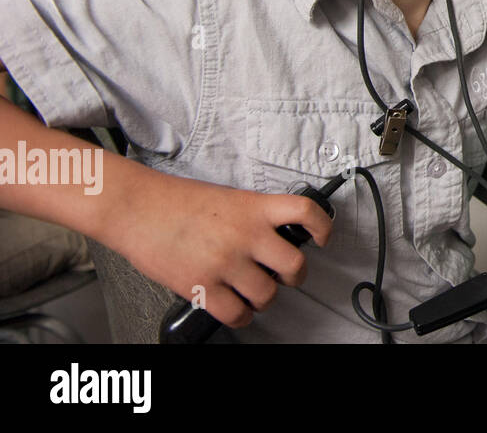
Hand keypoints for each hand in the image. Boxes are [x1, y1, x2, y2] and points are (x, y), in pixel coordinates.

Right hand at [110, 170, 332, 328]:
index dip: (323, 227)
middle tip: (285, 276)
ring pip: (267, 295)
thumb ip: (252, 217)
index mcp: (254, 207)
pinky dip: (240, 316)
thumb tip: (271, 241)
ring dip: (263, 298)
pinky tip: (235, 308)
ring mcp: (225, 262)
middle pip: (294, 265)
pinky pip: (236, 314)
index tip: (323, 237)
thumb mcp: (226, 198)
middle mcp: (246, 235)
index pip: (305, 212)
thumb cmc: (175, 201)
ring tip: (252, 291)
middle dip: (294, 276)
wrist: (136, 207)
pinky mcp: (203, 286)